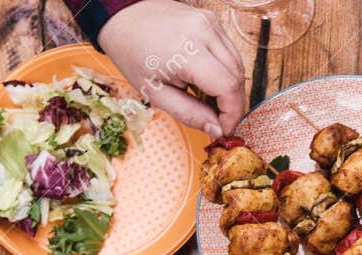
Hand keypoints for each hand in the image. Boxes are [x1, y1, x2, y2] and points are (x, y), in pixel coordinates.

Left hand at [98, 0, 246, 136]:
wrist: (123, 17)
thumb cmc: (133, 53)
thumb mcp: (155, 93)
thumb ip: (189, 114)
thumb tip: (217, 130)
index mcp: (184, 51)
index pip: (228, 86)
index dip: (232, 113)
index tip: (224, 128)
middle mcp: (202, 32)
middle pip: (237, 77)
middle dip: (232, 104)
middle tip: (218, 118)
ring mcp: (209, 23)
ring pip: (238, 65)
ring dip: (230, 88)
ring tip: (211, 99)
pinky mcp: (212, 20)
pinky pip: (231, 52)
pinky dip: (226, 71)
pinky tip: (210, 79)